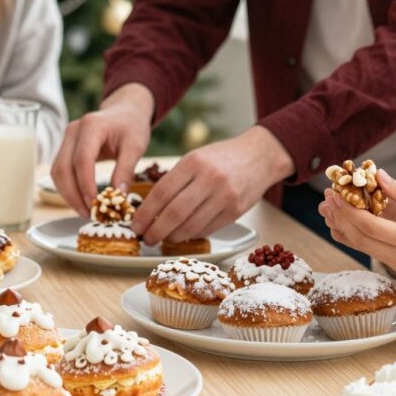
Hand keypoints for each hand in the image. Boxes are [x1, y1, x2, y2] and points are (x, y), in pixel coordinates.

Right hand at [50, 83, 154, 216]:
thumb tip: (118, 197)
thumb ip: (126, 170)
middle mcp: (73, 131)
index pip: (81, 160)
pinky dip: (68, 189)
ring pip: (57, 172)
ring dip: (68, 195)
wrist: (124, 111)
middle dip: (73, 195)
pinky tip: (81, 201)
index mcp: (91, 126)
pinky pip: (60, 172)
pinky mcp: (65, 148)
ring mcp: (66, 139)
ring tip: (86, 211)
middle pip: (63, 168)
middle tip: (89, 214)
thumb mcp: (135, 146)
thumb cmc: (131, 126)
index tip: (96, 205)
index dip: (85, 185)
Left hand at [132, 125, 294, 244]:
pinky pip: (208, 229)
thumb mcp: (195, 158)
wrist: (259, 156)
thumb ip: (175, 180)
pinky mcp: (235, 211)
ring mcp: (224, 196)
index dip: (145, 213)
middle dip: (156, 230)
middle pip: (175, 213)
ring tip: (162, 238)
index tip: (136, 224)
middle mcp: (209, 179)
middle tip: (146, 238)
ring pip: (191, 225)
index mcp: (193, 162)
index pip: (162, 192)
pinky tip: (183, 234)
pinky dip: (192, 235)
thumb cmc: (221, 158)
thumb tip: (150, 209)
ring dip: (173, 236)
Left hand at [319, 170, 395, 301]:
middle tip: (327, 197)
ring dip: (344, 228)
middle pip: (359, 238)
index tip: (334, 192)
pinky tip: (346, 224)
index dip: (347, 209)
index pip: (368, 226)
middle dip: (340, 217)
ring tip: (329, 209)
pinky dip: (357, 237)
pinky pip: (372, 251)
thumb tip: (377, 175)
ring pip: (362, 248)